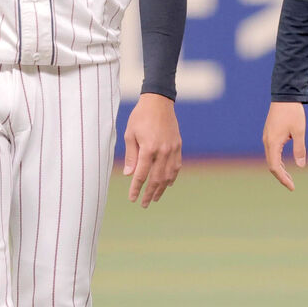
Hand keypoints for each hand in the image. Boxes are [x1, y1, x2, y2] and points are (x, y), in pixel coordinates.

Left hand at [122, 93, 181, 207]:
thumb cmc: (141, 116)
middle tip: (144, 204)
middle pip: (156, 178)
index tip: (132, 199)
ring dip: (161, 188)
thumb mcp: (130, 134)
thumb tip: (129, 175)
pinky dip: (172, 177)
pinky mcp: (178, 145)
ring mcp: (172, 149)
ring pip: (168, 175)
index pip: (141, 174)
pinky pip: (176, 166)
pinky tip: (167, 183)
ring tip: (155, 198)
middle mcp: (162, 151)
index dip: (136, 189)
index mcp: (148, 148)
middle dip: (149, 193)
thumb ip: (131, 155)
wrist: (159, 101)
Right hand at [262, 101, 305, 190]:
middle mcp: (267, 141)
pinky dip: (277, 160)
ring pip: (271, 158)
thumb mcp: (299, 131)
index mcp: (273, 142)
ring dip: (279, 168)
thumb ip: (299, 149)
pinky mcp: (270, 134)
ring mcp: (267, 137)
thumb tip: (301, 166)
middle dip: (281, 175)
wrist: (284, 95)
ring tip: (289, 177)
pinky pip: (272, 151)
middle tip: (292, 185)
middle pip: (271, 164)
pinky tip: (284, 164)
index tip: (292, 187)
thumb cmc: (292, 112)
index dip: (283, 178)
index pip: (274, 167)